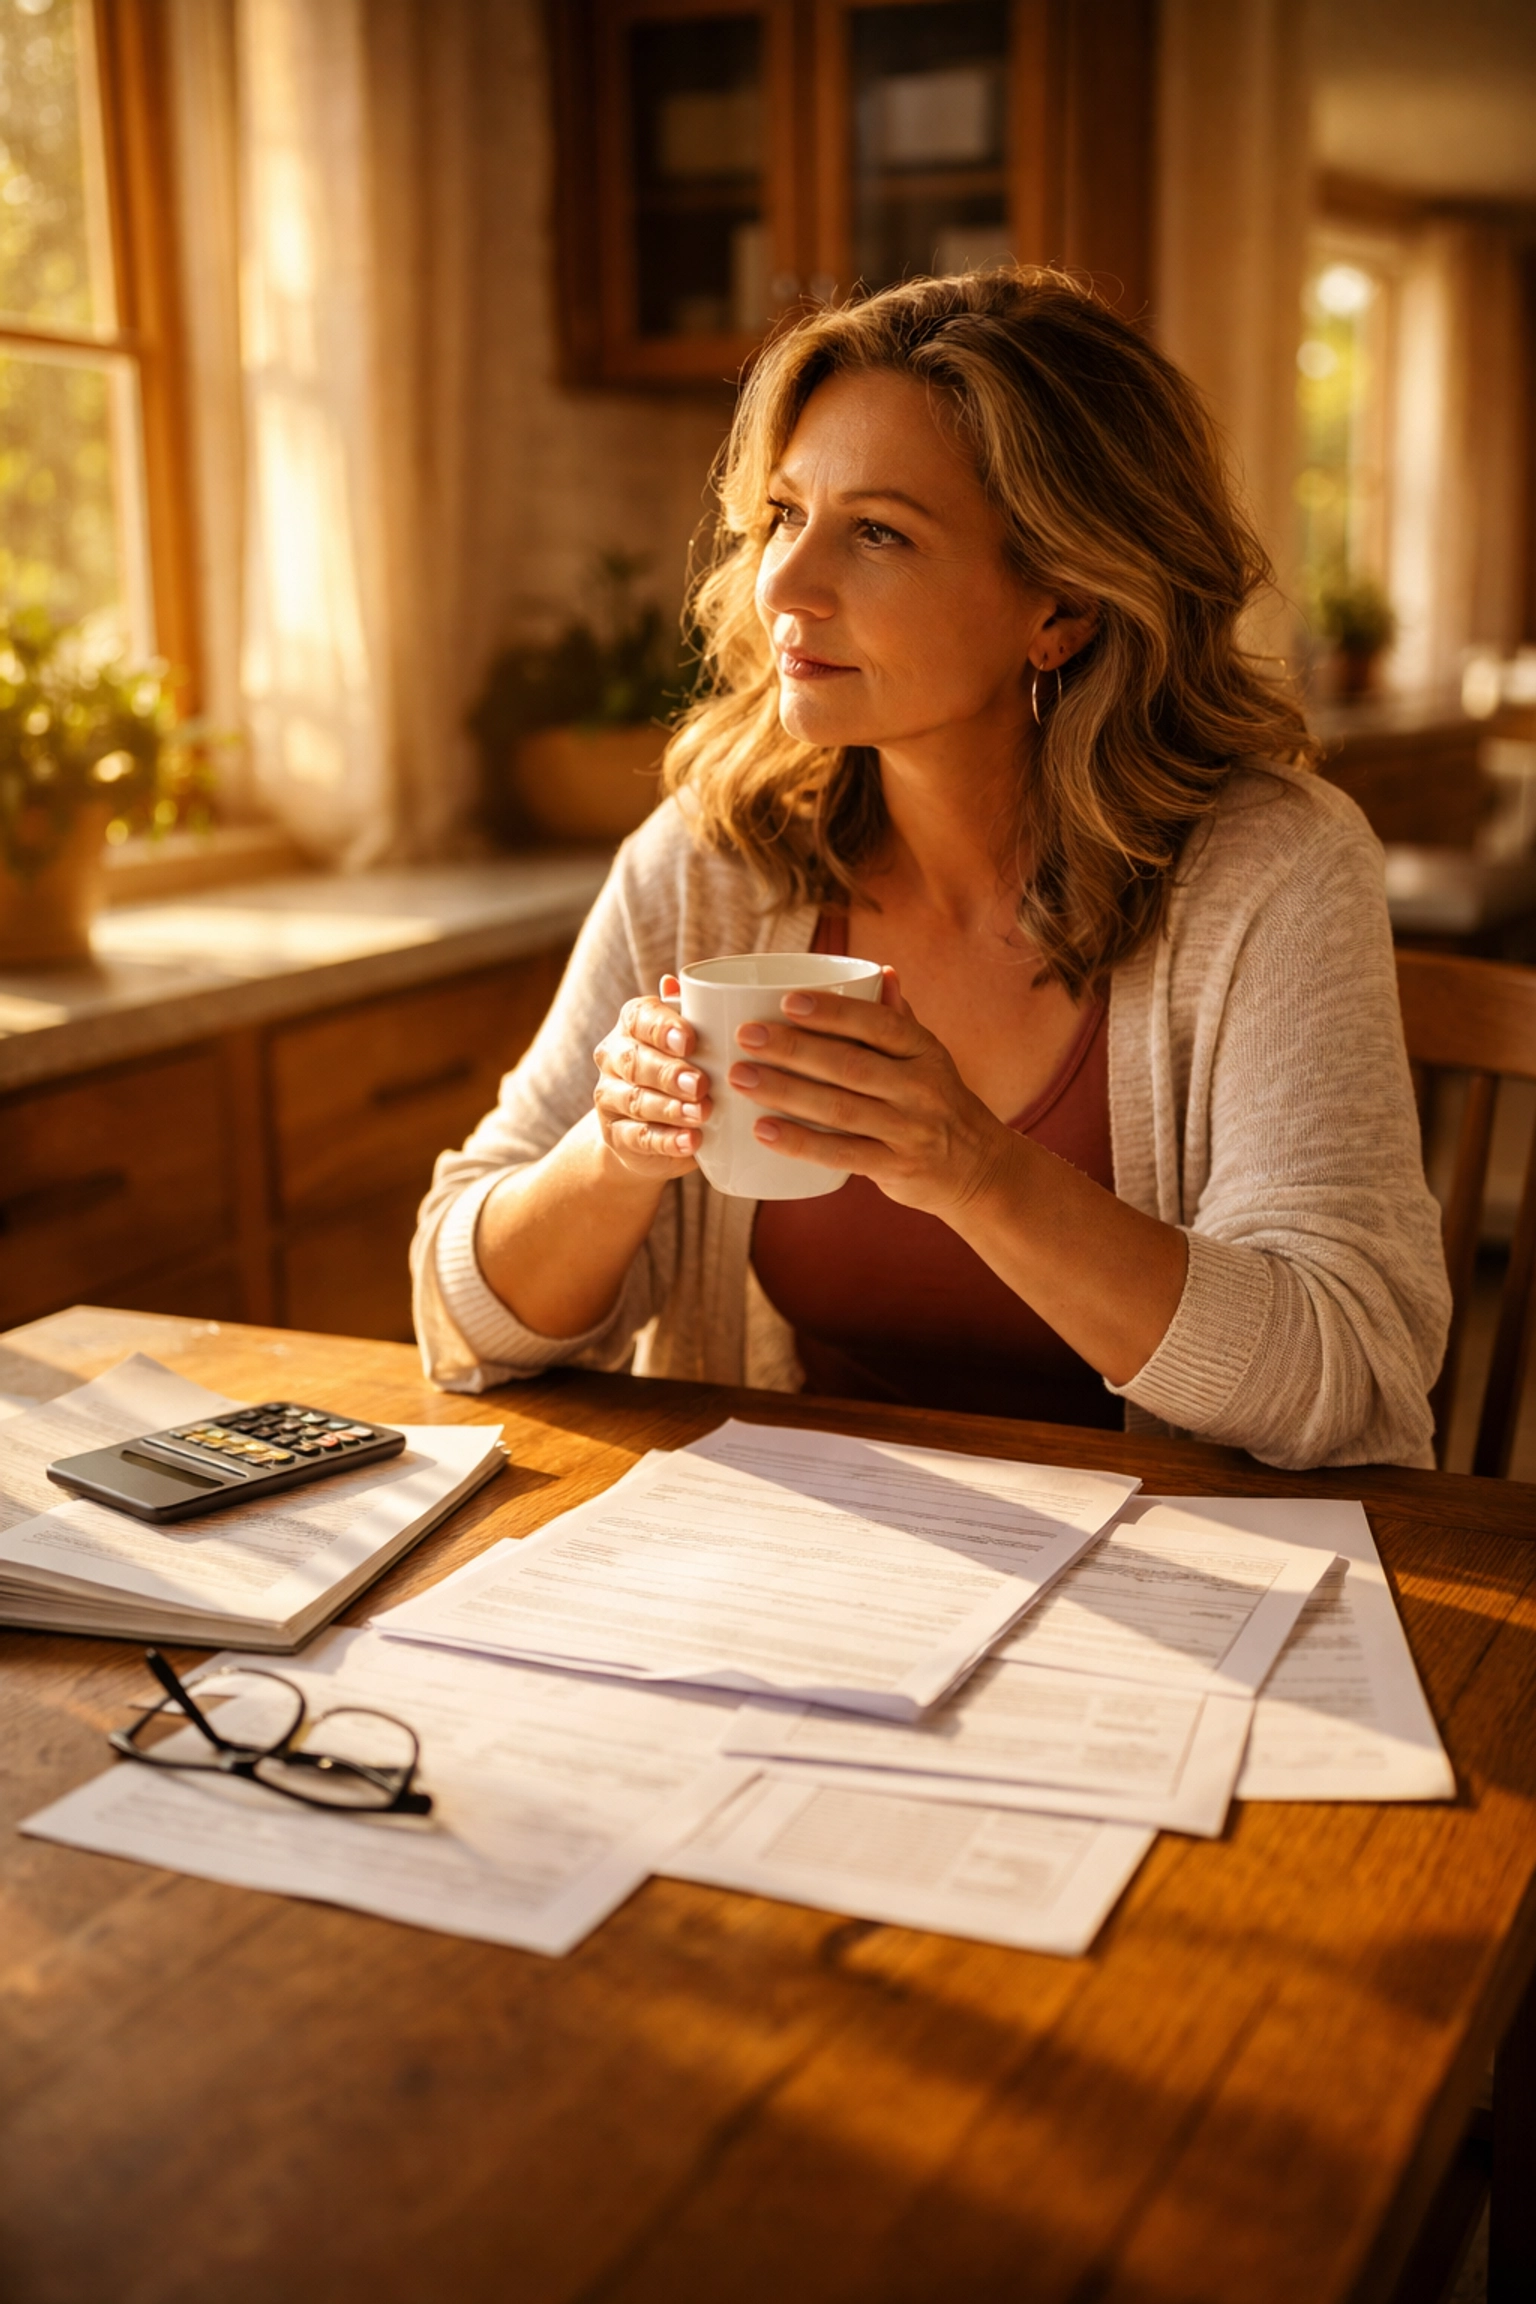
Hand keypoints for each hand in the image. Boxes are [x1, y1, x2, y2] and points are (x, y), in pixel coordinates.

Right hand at [592, 975, 712, 1179]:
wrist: (653, 1130)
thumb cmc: (683, 1071)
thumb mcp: (693, 1044)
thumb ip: (694, 1015)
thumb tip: (677, 982)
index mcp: (632, 1026)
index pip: (639, 1018)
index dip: (661, 1028)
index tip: (689, 1040)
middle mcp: (613, 1058)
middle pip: (636, 1061)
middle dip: (669, 1073)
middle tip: (700, 1083)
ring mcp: (610, 1098)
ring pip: (637, 1101)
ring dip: (671, 1108)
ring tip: (702, 1114)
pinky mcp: (617, 1136)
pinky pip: (639, 1138)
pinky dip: (667, 1141)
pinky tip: (691, 1141)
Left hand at [726, 971, 1011, 1216]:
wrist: (978, 1169)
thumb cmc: (938, 1103)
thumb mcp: (929, 1058)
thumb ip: (900, 1020)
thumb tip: (881, 971)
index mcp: (925, 1052)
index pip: (880, 1025)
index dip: (834, 1012)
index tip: (787, 1000)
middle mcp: (921, 1089)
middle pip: (850, 1065)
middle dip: (793, 1049)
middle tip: (745, 1036)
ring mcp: (909, 1131)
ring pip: (840, 1109)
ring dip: (786, 1092)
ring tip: (741, 1078)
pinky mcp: (895, 1168)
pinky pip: (842, 1155)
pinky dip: (801, 1143)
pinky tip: (763, 1131)